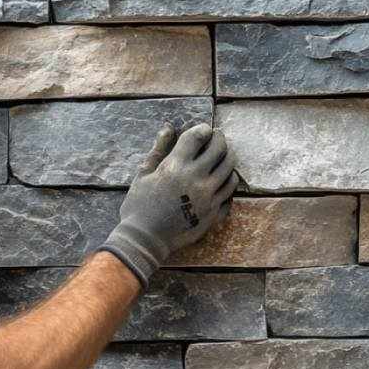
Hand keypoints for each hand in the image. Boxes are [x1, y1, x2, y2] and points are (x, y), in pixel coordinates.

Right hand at [98, 121, 239, 289]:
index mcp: (176, 167)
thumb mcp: (143, 174)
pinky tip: (222, 180)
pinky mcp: (213, 213)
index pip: (197, 137)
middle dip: (219, 139)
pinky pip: (230, 194)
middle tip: (216, 137)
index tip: (203, 129)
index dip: (202, 129)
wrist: (145, 239)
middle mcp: (196, 179)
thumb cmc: (139, 205)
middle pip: (219, 150)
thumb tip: (168, 128)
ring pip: (230, 171)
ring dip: (227, 159)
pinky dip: (228, 183)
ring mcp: (208, 197)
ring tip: (222, 157)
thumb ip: (158, 149)